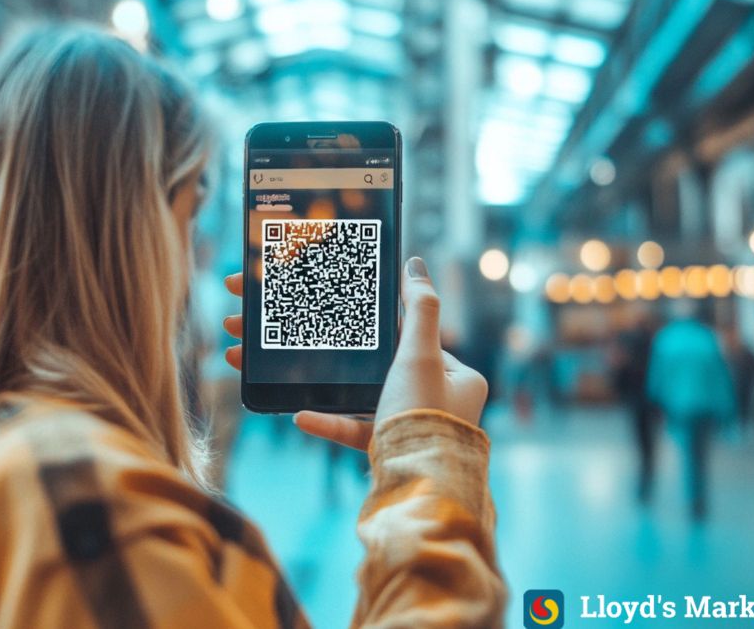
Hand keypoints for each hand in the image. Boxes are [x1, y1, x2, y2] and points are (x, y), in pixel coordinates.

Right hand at [222, 257, 487, 450]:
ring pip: (365, 397)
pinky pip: (356, 429)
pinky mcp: (390, 450)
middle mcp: (440, 401)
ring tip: (295, 374)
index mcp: (458, 377)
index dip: (382, 324)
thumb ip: (420, 309)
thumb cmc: (424, 418)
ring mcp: (414, 426)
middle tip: (314, 342)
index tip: (349, 312)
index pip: (419, 339)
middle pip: (384, 366)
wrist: (419, 487)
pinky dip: (330, 422)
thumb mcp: (421, 355)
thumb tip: (416, 265)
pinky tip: (301, 416)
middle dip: (344, 356)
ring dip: (330, 388)